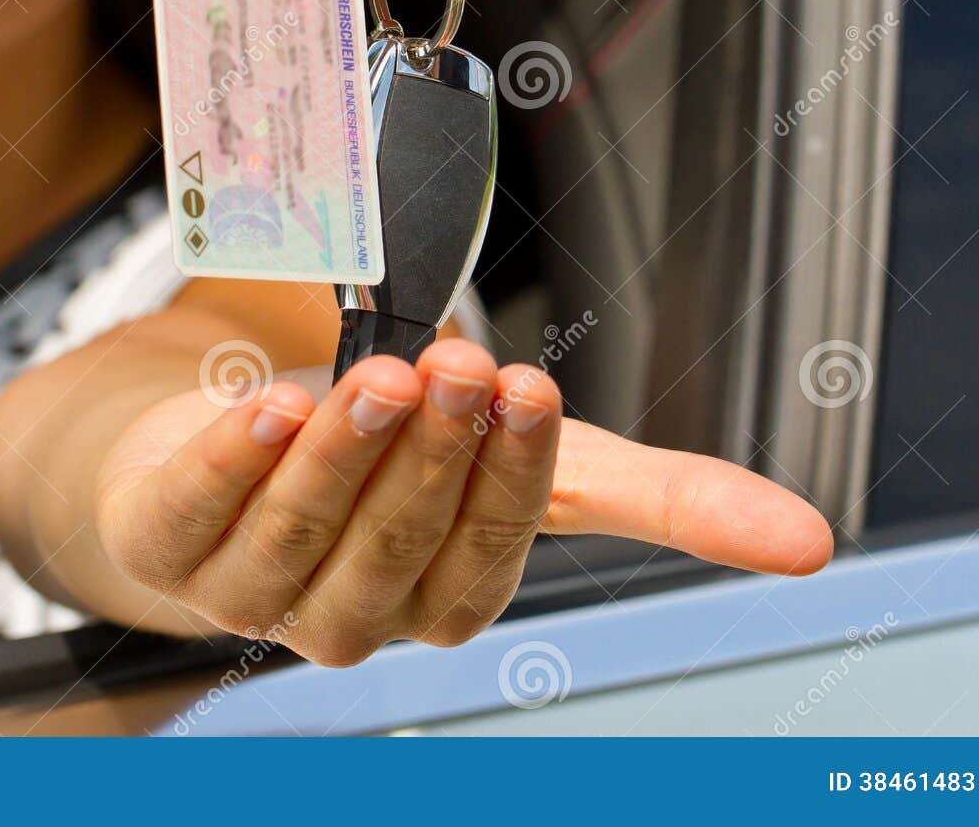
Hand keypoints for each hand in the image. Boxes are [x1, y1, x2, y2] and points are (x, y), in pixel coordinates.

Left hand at [97, 338, 831, 665]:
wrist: (238, 439)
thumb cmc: (400, 457)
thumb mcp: (531, 465)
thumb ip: (659, 497)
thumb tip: (810, 541)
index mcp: (440, 598)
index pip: (486, 562)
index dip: (511, 482)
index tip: (532, 392)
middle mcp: (349, 612)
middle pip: (397, 548)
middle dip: (437, 457)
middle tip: (467, 367)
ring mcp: (251, 587)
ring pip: (303, 536)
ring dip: (347, 455)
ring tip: (388, 375)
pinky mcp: (168, 542)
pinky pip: (198, 512)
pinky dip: (233, 458)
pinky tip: (267, 405)